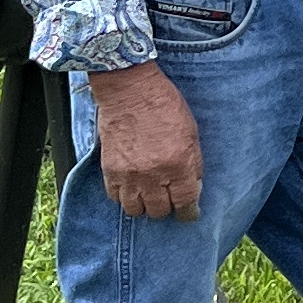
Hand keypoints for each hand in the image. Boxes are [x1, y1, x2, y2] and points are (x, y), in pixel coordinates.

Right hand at [92, 60, 202, 217]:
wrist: (130, 89)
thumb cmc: (164, 105)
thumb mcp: (191, 132)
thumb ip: (192, 164)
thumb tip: (192, 188)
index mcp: (178, 164)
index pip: (185, 203)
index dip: (189, 213)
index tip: (189, 213)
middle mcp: (153, 174)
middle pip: (159, 211)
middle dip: (166, 208)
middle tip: (168, 199)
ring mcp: (129, 174)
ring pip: (135, 210)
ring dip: (144, 205)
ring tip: (148, 195)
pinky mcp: (109, 170)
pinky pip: (115, 197)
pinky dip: (124, 196)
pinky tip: (131, 186)